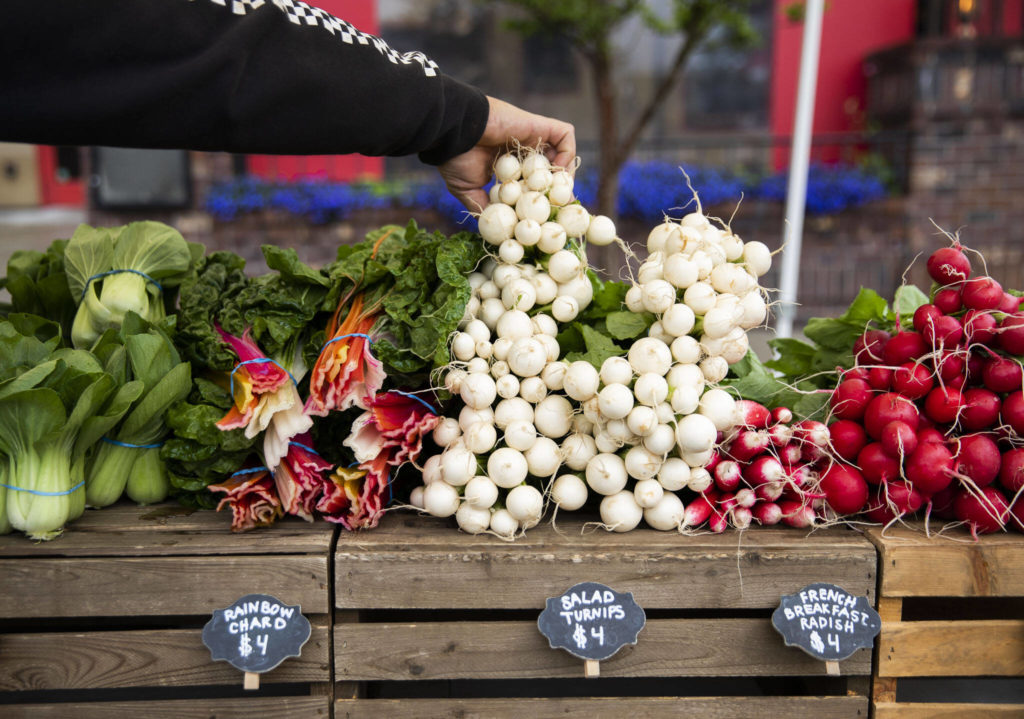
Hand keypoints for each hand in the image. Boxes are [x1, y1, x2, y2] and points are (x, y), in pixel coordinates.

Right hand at [438, 96, 575, 210]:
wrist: (454, 132)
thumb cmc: (455, 158)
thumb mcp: (467, 189)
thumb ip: (481, 206)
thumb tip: (489, 225)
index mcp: (507, 164)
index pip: (531, 183)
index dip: (541, 199)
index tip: (546, 216)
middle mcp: (522, 150)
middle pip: (550, 171)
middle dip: (557, 190)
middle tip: (558, 207)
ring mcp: (532, 137)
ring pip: (560, 154)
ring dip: (565, 174)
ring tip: (560, 192)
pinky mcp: (539, 126)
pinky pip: (565, 135)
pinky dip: (567, 153)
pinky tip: (559, 172)